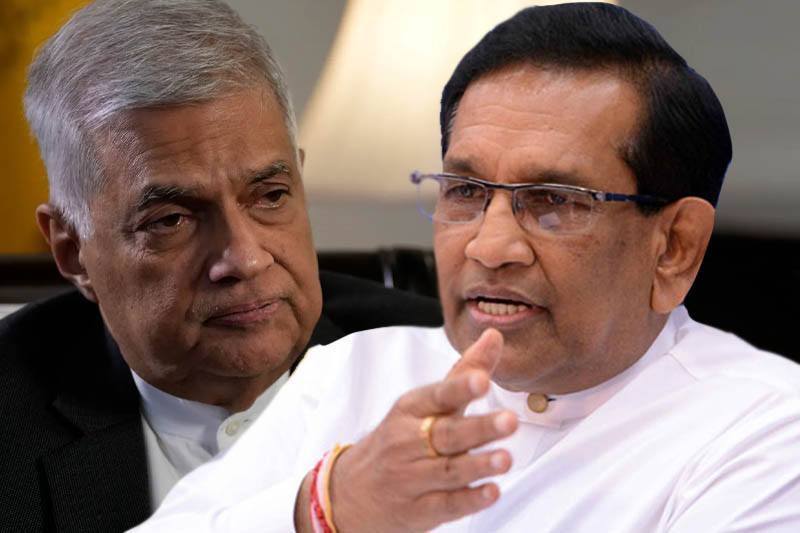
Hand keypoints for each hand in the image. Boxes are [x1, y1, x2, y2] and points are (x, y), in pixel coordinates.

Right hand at [318, 329, 517, 531]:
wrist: (348, 493)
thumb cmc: (397, 440)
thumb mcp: (422, 404)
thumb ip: (463, 372)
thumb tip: (494, 336)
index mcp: (410, 410)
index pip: (437, 396)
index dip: (460, 388)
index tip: (481, 380)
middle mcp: (408, 442)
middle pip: (447, 434)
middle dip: (479, 428)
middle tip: (509, 421)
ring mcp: (411, 478)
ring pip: (448, 470)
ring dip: (478, 464)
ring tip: (505, 458)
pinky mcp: (418, 511)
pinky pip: (446, 505)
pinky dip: (468, 500)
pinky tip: (490, 492)